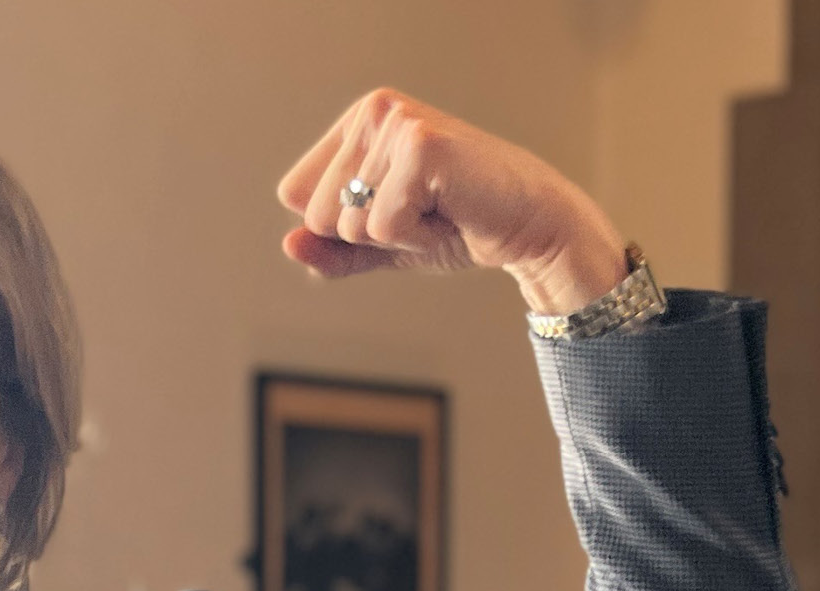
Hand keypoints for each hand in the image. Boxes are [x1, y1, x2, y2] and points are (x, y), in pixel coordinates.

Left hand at [276, 89, 627, 315]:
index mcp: (357, 123)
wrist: (531, 226)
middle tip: (424, 213)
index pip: (295, 195)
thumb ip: (333, 250)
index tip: (397, 210)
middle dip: (371, 234)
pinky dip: (417, 239)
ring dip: (398, 237)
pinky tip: (451, 214)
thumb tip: (288, 246)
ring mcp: (396, 124)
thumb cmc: (460, 226)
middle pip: (317, 212)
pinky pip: (381, 225)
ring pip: (349, 222)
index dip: (343, 226)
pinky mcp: (420, 147)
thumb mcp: (384, 244)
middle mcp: (372, 111)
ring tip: (439, 211)